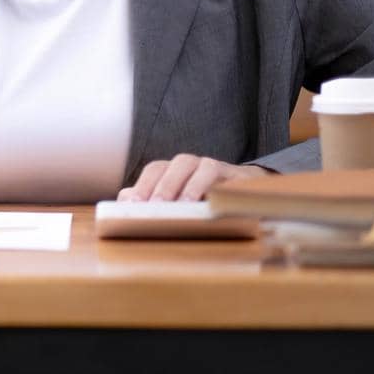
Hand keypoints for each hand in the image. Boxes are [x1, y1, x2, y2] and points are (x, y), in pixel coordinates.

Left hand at [117, 154, 268, 201]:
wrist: (248, 197)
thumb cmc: (205, 202)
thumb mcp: (178, 205)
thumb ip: (151, 201)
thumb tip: (125, 201)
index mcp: (173, 171)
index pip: (154, 171)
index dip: (143, 186)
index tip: (133, 205)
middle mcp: (190, 166)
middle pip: (170, 166)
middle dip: (160, 187)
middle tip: (154, 208)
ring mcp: (212, 167)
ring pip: (195, 165)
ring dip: (186, 185)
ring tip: (182, 206)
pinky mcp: (235, 175)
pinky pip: (220, 174)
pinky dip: (211, 185)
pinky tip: (208, 202)